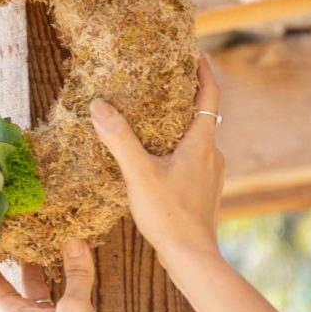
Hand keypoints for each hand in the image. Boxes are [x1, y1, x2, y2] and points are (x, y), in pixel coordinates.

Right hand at [89, 56, 224, 261]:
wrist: (192, 258)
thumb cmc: (169, 215)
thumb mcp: (138, 174)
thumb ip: (119, 139)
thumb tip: (98, 105)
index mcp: (201, 143)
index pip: (209, 94)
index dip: (202, 71)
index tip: (193, 52)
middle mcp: (212, 155)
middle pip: (202, 115)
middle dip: (183, 96)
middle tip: (161, 80)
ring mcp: (210, 174)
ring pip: (195, 139)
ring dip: (177, 124)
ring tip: (151, 117)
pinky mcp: (203, 191)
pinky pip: (191, 159)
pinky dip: (175, 148)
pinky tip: (154, 158)